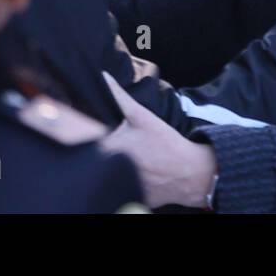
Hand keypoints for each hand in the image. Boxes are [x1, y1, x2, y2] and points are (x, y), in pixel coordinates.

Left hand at [100, 73, 216, 208]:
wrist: (189, 172)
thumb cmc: (165, 142)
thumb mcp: (142, 116)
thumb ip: (120, 96)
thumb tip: (104, 76)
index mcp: (109, 148)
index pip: (86, 141)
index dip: (88, 136)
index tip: (90, 133)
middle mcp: (110, 170)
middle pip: (94, 160)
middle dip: (99, 152)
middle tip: (119, 147)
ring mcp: (119, 187)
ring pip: (104, 176)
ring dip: (108, 168)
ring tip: (128, 160)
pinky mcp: (128, 199)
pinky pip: (118, 190)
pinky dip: (121, 183)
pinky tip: (136, 175)